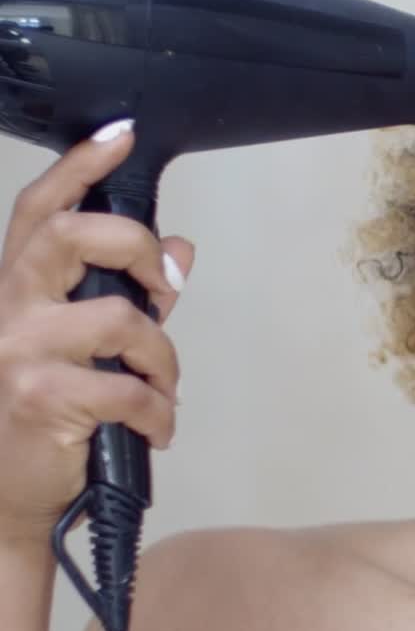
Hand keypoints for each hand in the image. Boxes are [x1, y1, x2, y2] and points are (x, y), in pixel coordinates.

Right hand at [0, 124, 193, 547]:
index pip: (42, 209)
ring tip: (160, 389)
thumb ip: (129, 294)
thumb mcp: (85, 347)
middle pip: (74, 236)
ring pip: (119, 318)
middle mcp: (9, 308)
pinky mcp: (39, 397)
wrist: (8, 496)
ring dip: (162, 358)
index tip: (121, 134)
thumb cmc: (48, 412)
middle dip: (137, 247)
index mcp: (18, 288)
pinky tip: (155, 426)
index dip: (80, 166)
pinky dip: (158, 409)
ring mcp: (18, 351)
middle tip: (162, 287)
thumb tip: (181, 248)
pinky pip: (127, 388)